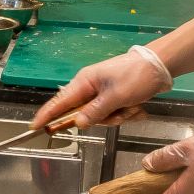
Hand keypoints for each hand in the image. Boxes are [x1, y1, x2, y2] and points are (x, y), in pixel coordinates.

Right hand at [31, 48, 170, 128]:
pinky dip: (126, 114)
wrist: (160, 66)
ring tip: (133, 106)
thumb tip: (77, 123)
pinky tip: (137, 106)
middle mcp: (90, 89)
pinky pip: (114, 115)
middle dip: (104, 118)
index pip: (59, 103)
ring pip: (101, 117)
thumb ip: (94, 112)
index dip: (46, 116)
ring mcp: (102, 94)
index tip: (33, 127)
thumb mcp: (116, 96)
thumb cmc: (135, 76)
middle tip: (119, 112)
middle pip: (84, 115)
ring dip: (119, 116)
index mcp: (84, 83)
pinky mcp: (114, 98)